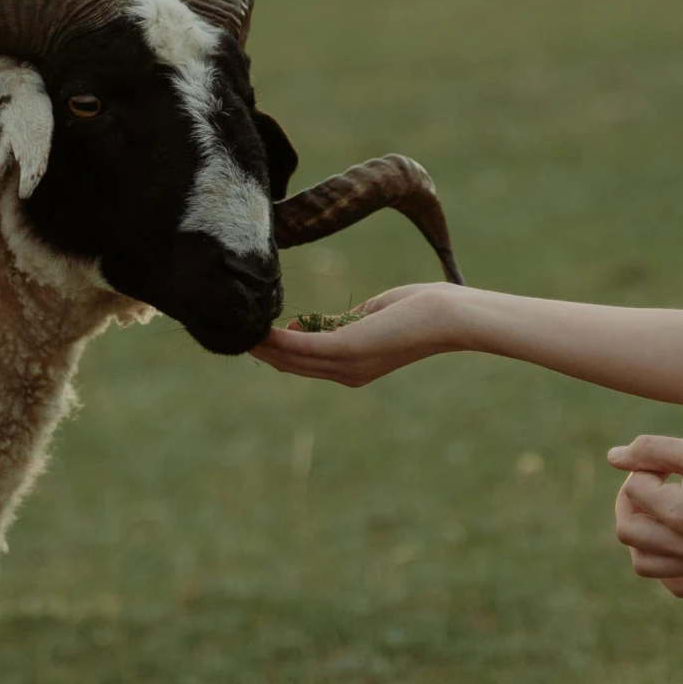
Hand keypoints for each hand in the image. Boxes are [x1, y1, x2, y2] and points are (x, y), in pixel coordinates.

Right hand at [249, 282, 466, 386]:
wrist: (449, 316)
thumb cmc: (420, 310)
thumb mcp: (373, 316)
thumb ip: (343, 322)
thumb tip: (313, 324)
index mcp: (354, 368)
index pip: (304, 364)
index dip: (276, 351)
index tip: (253, 333)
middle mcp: (346, 373)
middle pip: (290, 366)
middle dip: (262, 350)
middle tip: (234, 332)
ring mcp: (345, 364)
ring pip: (290, 359)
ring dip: (262, 345)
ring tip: (238, 329)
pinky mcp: (346, 348)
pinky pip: (301, 346)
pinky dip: (278, 339)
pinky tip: (260, 328)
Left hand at [608, 434, 682, 596]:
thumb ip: (651, 451)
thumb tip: (612, 457)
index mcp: (680, 513)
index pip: (633, 491)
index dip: (643, 470)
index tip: (668, 464)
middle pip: (627, 532)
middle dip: (630, 504)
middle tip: (651, 486)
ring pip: (644, 565)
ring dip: (642, 538)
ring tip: (660, 515)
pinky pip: (675, 585)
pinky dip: (666, 566)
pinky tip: (679, 541)